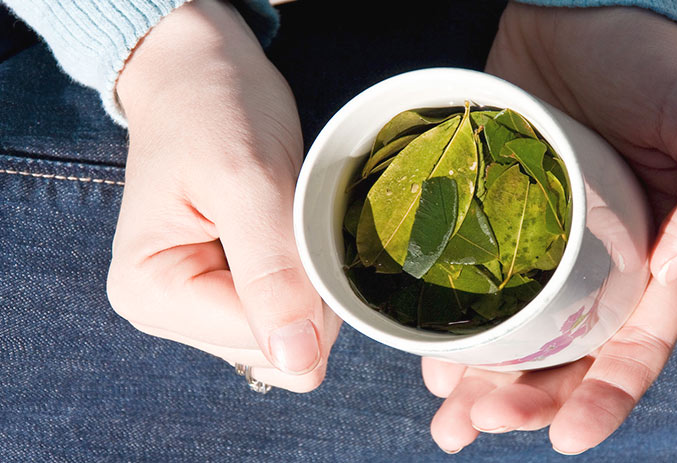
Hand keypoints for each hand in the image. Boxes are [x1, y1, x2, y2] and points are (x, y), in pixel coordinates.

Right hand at [107, 0, 340, 391]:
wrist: (202, 77)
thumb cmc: (214, 112)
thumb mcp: (245, 181)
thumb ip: (270, 273)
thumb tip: (298, 361)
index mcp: (152, 294)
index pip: (264, 343)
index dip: (307, 296)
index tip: (299, 230)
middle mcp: (166, 312)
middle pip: (277, 350)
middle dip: (307, 290)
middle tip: (291, 220)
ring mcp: (199, 307)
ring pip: (289, 339)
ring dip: (308, 282)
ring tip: (283, 222)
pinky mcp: (228, 293)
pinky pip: (289, 317)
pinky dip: (305, 279)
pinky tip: (286, 236)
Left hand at [424, 4, 676, 453]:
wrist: (576, 7)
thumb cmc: (652, 61)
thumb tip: (670, 270)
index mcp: (650, 256)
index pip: (631, 346)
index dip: (603, 398)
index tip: (564, 437)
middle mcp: (593, 263)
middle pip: (560, 356)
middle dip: (523, 401)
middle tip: (473, 432)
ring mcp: (538, 245)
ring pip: (511, 334)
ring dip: (480, 383)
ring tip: (447, 421)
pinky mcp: (491, 218)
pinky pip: (472, 287)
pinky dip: (453, 329)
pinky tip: (428, 361)